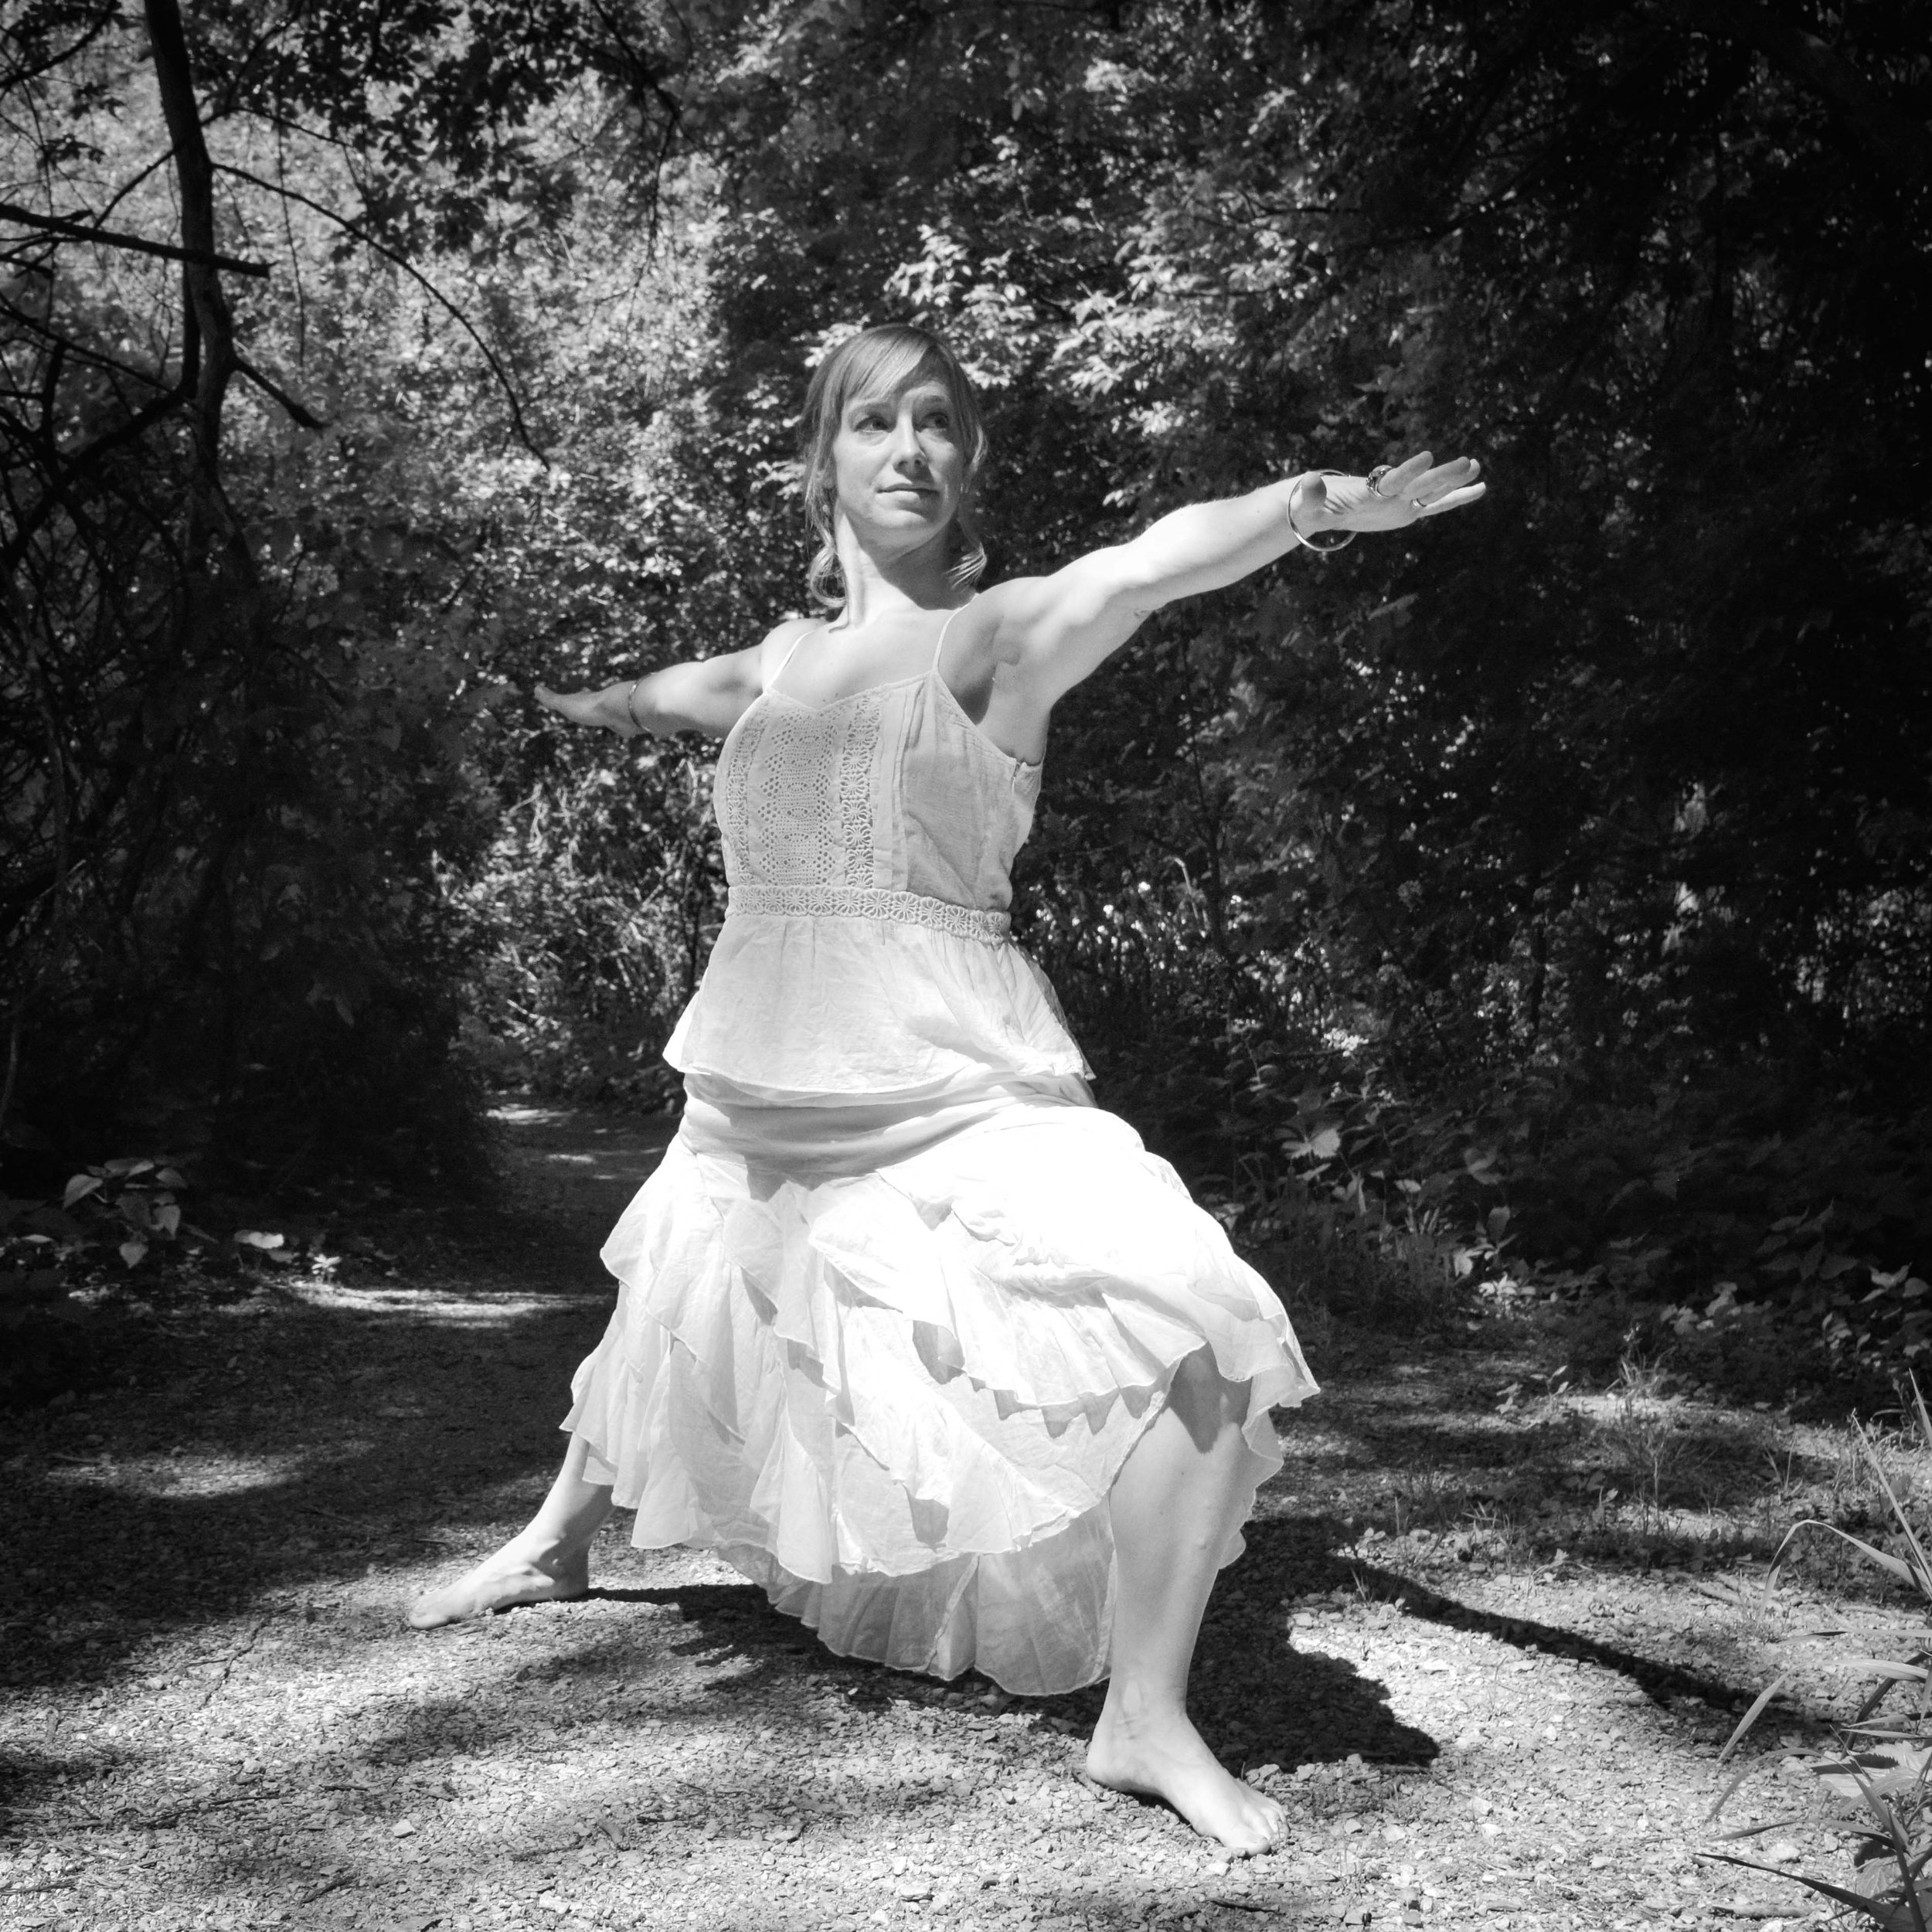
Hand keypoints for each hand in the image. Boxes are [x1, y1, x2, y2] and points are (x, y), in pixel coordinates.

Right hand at [534, 683, 617, 731]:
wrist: (620, 711)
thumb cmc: (591, 708)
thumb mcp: (566, 705)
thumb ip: (552, 699)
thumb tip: (536, 688)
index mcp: (586, 701)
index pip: (577, 700)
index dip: (573, 701)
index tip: (571, 702)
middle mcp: (600, 705)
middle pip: (594, 707)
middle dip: (591, 710)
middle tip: (588, 712)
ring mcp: (614, 714)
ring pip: (609, 715)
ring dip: (608, 718)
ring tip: (607, 721)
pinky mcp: (626, 724)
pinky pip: (622, 726)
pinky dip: (622, 727)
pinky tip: (624, 730)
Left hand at [1289, 453, 1484, 537]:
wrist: (1323, 505)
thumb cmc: (1314, 504)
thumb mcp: (1309, 505)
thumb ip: (1312, 494)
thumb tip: (1310, 478)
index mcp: (1372, 491)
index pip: (1393, 480)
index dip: (1409, 471)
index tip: (1427, 456)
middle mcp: (1391, 493)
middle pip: (1420, 485)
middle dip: (1442, 476)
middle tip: (1467, 462)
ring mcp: (1401, 502)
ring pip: (1432, 492)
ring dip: (1454, 482)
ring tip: (1477, 466)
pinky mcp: (1406, 512)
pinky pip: (1435, 506)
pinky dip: (1456, 499)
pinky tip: (1480, 489)